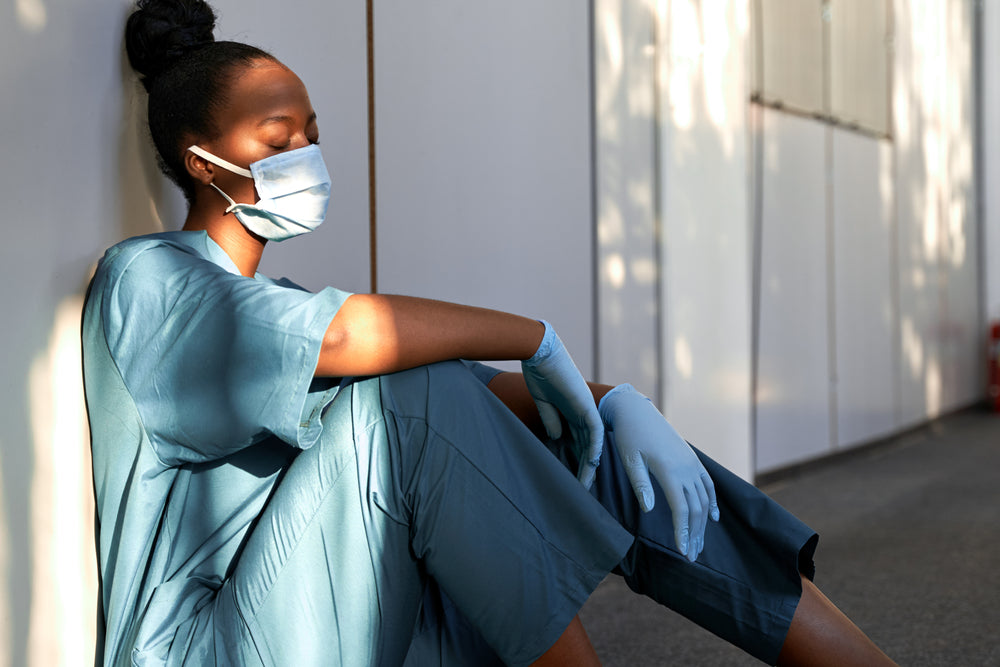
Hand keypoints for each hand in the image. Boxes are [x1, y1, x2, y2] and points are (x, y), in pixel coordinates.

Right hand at [521, 321, 603, 487]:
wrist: (539, 352)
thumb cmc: (539, 372)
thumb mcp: (543, 401)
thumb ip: (551, 418)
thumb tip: (557, 437)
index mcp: (571, 410)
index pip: (577, 440)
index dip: (575, 459)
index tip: (571, 477)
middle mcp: (582, 411)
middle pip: (586, 445)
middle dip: (584, 467)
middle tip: (581, 489)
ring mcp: (586, 408)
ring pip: (592, 442)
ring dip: (589, 463)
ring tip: (585, 484)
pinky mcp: (586, 404)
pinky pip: (594, 430)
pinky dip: (594, 446)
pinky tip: (592, 462)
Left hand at [599, 384, 718, 561]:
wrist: (637, 412)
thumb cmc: (629, 436)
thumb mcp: (630, 460)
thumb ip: (641, 485)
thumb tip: (651, 511)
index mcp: (669, 470)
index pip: (682, 508)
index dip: (683, 531)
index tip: (682, 551)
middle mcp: (686, 468)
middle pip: (696, 508)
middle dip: (695, 534)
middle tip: (691, 556)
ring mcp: (692, 464)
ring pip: (704, 499)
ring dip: (703, 523)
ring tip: (698, 544)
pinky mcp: (692, 460)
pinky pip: (708, 484)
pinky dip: (712, 502)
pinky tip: (713, 518)